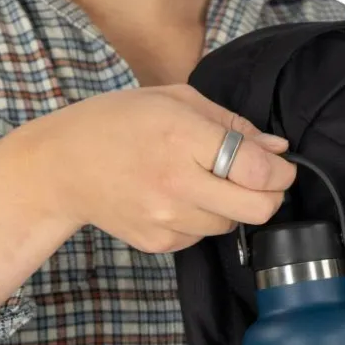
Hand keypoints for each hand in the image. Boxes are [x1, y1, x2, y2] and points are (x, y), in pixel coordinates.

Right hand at [35, 84, 294, 253]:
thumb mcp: (174, 101)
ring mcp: (167, 220)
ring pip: (231, 225)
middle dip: (269, 196)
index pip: (255, 171)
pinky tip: (177, 198)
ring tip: (202, 181)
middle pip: (256, 209)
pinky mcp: (160, 244)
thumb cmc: (118, 124)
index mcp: (181, 138)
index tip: (282, 168)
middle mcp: (176, 184)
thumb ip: (231, 125)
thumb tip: (277, 149)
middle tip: (260, 181)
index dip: (280, 173)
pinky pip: (203, 236)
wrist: (62, 168)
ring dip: (231, 207)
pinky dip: (202, 219)